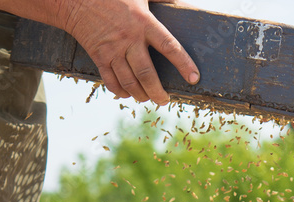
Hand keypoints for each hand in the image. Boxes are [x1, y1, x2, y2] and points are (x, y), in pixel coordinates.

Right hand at [59, 0, 200, 104]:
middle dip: (158, 92)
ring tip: (148, 99)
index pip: (169, 47)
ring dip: (141, 95)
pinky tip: (128, 94)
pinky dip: (120, 91)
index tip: (194, 78)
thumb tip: (181, 3)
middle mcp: (129, 39)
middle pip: (147, 74)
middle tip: (165, 100)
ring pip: (130, 82)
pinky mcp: (99, 57)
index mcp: (144, 22)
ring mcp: (113, 50)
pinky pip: (111, 81)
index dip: (183, 64)